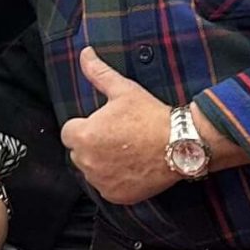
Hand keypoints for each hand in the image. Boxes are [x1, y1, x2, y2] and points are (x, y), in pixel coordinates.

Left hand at [60, 47, 179, 205]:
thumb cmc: (150, 116)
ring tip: (127, 151)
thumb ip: (99, 73)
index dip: (85, 126)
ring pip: (92, 171)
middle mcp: (87, 162)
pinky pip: (106, 187)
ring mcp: (101, 181)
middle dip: (92, 145)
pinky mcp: (115, 196)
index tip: (105, 124)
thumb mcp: (124, 90)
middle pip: (79, 152)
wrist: (181, 144)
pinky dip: (115, 180)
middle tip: (119, 137)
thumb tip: (85, 53)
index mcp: (83, 135)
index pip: (69, 132)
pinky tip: (132, 167)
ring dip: (102, 163)